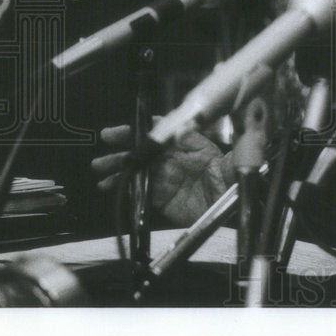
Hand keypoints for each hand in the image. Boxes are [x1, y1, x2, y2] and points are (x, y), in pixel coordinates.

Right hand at [91, 122, 234, 225]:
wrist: (231, 211)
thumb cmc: (234, 182)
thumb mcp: (235, 162)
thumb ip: (231, 144)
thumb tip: (214, 124)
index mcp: (191, 145)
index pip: (167, 130)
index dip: (148, 126)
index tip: (134, 124)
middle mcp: (175, 159)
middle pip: (146, 147)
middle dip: (126, 142)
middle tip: (108, 137)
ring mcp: (166, 177)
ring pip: (138, 167)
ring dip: (118, 165)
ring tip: (100, 166)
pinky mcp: (160, 197)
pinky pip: (137, 190)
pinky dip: (121, 187)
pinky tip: (108, 186)